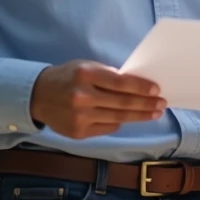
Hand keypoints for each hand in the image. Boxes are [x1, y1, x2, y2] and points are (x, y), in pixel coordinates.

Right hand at [30, 61, 164, 139]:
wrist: (37, 96)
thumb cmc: (67, 77)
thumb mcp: (85, 66)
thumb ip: (108, 75)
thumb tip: (137, 85)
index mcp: (85, 75)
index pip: (120, 83)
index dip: (141, 87)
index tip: (156, 90)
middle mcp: (82, 97)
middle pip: (122, 103)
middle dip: (146, 104)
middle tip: (162, 103)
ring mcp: (80, 117)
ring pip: (118, 118)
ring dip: (139, 116)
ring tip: (154, 113)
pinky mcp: (78, 132)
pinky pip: (107, 128)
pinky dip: (119, 123)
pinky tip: (130, 118)